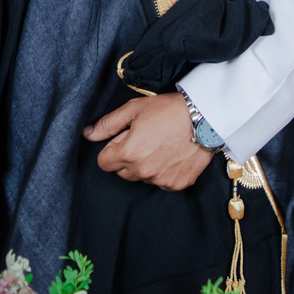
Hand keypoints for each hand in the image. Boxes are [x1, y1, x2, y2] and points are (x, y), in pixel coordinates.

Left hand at [84, 91, 214, 190]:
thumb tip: (88, 134)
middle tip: (145, 138)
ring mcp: (161, 180)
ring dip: (145, 165)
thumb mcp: (134, 110)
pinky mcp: (177, 184)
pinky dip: (163, 171)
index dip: (112, 148)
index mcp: (129, 154)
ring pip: (142, 178)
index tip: (125, 137)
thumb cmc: (169, 110)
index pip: (104, 162)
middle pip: (122, 172)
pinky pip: (161, 181)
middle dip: (127, 158)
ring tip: (161, 144)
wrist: (206, 118)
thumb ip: (107, 124)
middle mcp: (143, 172)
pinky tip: (172, 154)